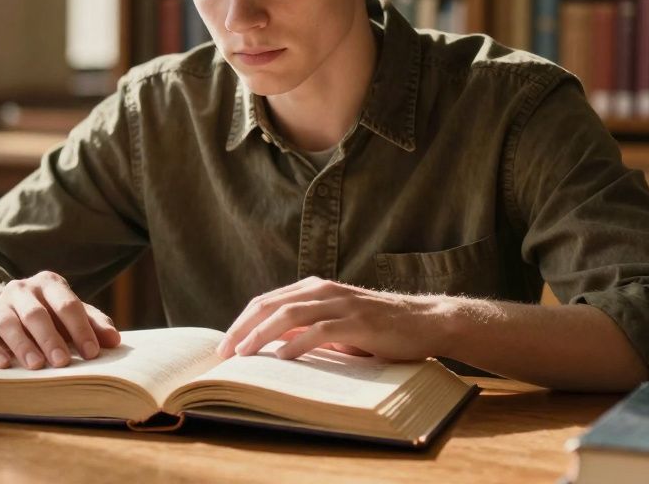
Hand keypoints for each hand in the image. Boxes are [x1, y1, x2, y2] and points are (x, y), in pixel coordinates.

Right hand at [0, 271, 120, 369]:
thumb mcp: (69, 317)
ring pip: (10, 323)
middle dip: (51, 338)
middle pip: (37, 313)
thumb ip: (92, 325)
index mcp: (49, 284)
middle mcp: (22, 289)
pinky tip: (4, 365)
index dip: (81, 329)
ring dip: (23, 345)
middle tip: (63, 362)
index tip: (92, 353)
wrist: (0, 313)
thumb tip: (114, 340)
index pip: (68, 304)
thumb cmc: (46, 317)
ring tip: (36, 366)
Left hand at [216, 277, 452, 361]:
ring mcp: (340, 304)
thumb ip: (306, 328)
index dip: (242, 322)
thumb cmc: (378, 328)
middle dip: (242, 328)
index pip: (266, 301)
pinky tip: (281, 358)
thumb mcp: (336, 326)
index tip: (224, 345)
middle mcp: (323, 291)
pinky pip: (319, 330)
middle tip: (223, 352)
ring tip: (243, 355)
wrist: (425, 322)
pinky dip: (296, 344)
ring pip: (289, 315)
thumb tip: (270, 344)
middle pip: (270, 305)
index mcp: (314, 289)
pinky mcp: (357, 322)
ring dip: (261, 335)